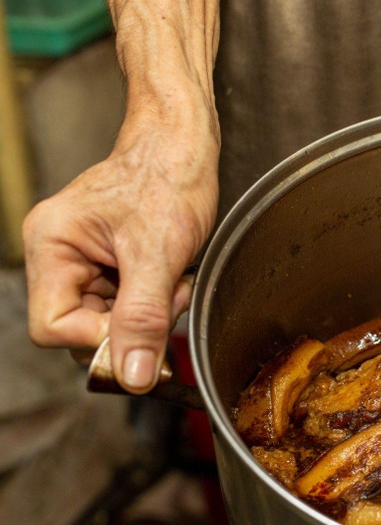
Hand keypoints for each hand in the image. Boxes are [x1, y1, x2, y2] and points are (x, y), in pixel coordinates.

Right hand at [23, 110, 218, 392]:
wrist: (185, 148)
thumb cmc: (167, 179)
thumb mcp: (158, 253)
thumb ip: (142, 318)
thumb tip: (133, 376)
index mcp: (51, 247)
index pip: (53, 328)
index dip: (101, 339)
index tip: (145, 329)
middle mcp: (59, 257)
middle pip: (82, 330)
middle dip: (132, 324)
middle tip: (170, 295)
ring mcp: (84, 263)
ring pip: (110, 324)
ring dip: (150, 314)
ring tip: (174, 281)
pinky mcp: (111, 267)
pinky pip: (128, 307)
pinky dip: (156, 302)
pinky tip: (173, 279)